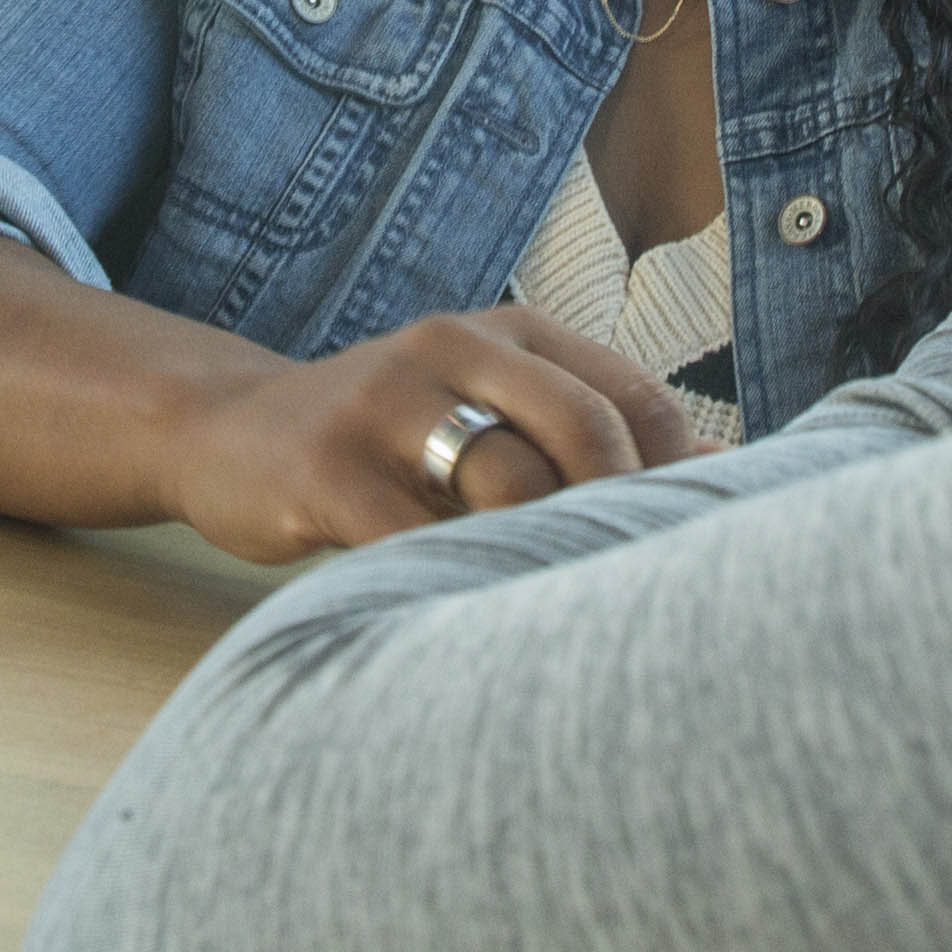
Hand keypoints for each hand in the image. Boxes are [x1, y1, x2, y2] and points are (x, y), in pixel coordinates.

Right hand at [146, 306, 697, 565]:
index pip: (634, 396)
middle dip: (620, 515)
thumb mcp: (482, 404)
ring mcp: (385, 404)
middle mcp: (451, 346)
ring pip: (508, 487)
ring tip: (560, 616)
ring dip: (543, 558)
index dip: (679, 479)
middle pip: (585, 430)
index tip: (694, 547)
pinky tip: (471, 619)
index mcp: (508, 331)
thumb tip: (725, 476)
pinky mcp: (326, 469)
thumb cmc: (387, 441)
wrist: (226, 432)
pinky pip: (416, 539)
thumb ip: (582, 430)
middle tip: (629, 591)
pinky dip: (457, 582)